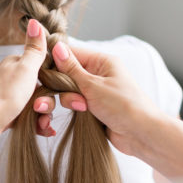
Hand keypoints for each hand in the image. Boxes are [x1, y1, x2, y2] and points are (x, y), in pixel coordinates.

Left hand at [0, 19, 47, 147]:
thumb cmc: (4, 93)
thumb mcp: (25, 67)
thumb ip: (35, 48)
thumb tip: (34, 20)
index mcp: (17, 64)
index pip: (44, 68)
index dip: (54, 80)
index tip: (58, 90)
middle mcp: (13, 78)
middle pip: (43, 89)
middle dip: (48, 103)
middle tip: (40, 109)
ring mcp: (11, 97)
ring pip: (38, 106)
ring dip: (44, 116)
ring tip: (41, 124)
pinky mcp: (9, 115)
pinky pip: (31, 119)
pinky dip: (38, 125)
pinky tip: (43, 130)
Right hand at [40, 42, 162, 155]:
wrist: (141, 134)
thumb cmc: (123, 106)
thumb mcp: (93, 85)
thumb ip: (71, 68)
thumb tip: (56, 47)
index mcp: (101, 61)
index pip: (70, 53)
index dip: (55, 62)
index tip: (41, 73)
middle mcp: (98, 73)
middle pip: (67, 72)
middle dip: (62, 86)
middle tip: (66, 98)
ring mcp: (96, 90)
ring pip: (69, 90)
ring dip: (70, 100)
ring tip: (81, 108)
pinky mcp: (93, 106)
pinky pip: (75, 102)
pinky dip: (74, 108)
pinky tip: (79, 113)